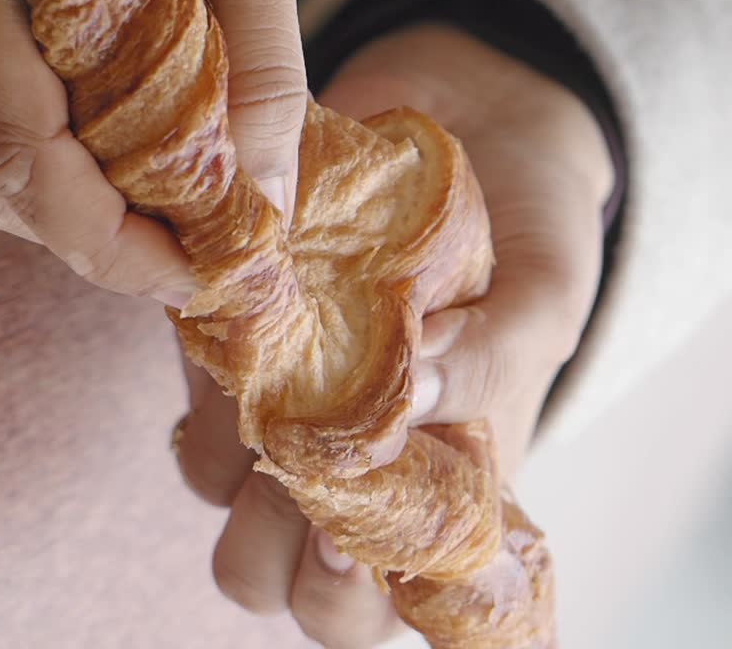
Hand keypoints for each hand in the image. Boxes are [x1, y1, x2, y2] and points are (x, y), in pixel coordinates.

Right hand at [0, 0, 306, 305]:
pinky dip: (40, 153)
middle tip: (187, 256)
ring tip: (159, 213)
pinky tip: (112, 149)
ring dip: (60, 206)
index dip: (109, 241)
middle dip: (86, 241)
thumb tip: (266, 200)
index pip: (13, 148)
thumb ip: (254, 56)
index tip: (202, 269)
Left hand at [173, 24, 612, 646]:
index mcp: (434, 495)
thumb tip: (406, 395)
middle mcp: (348, 468)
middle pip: (265, 574)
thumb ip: (493, 358)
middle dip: (273, 536)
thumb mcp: (541, 299)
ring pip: (213, 486)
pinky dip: (213, 357)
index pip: (373, 609)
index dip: (347, 593)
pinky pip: (190, 384)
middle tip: (309, 447)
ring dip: (238, 438)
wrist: (484, 131)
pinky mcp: (235, 341)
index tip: (346, 533)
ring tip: (289, 356)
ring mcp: (281, 408)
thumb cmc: (531, 238)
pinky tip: (258, 306)